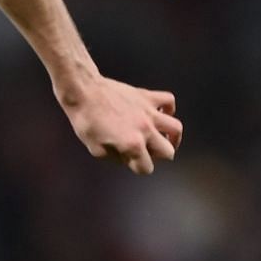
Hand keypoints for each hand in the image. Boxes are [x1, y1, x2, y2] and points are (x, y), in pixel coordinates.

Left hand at [62, 77, 180, 174]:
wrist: (84, 92)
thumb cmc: (85, 122)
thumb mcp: (96, 149)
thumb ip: (116, 158)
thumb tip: (129, 157)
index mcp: (132, 145)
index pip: (146, 167)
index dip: (139, 168)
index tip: (131, 162)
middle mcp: (145, 130)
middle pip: (167, 152)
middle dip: (159, 156)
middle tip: (149, 152)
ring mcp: (149, 112)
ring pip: (176, 127)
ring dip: (172, 136)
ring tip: (165, 137)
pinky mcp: (148, 96)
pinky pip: (169, 101)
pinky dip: (168, 108)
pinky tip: (160, 113)